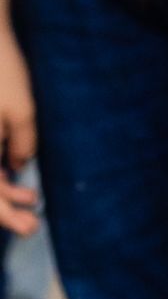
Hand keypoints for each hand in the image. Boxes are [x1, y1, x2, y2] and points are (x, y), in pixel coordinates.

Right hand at [0, 31, 37, 237]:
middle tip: (32, 223)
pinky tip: (15, 173)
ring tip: (31, 198)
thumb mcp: (22, 109)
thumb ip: (22, 144)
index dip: (6, 214)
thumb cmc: (1, 73)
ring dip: (2, 191)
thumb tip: (19, 166)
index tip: (28, 225)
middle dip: (4, 210)